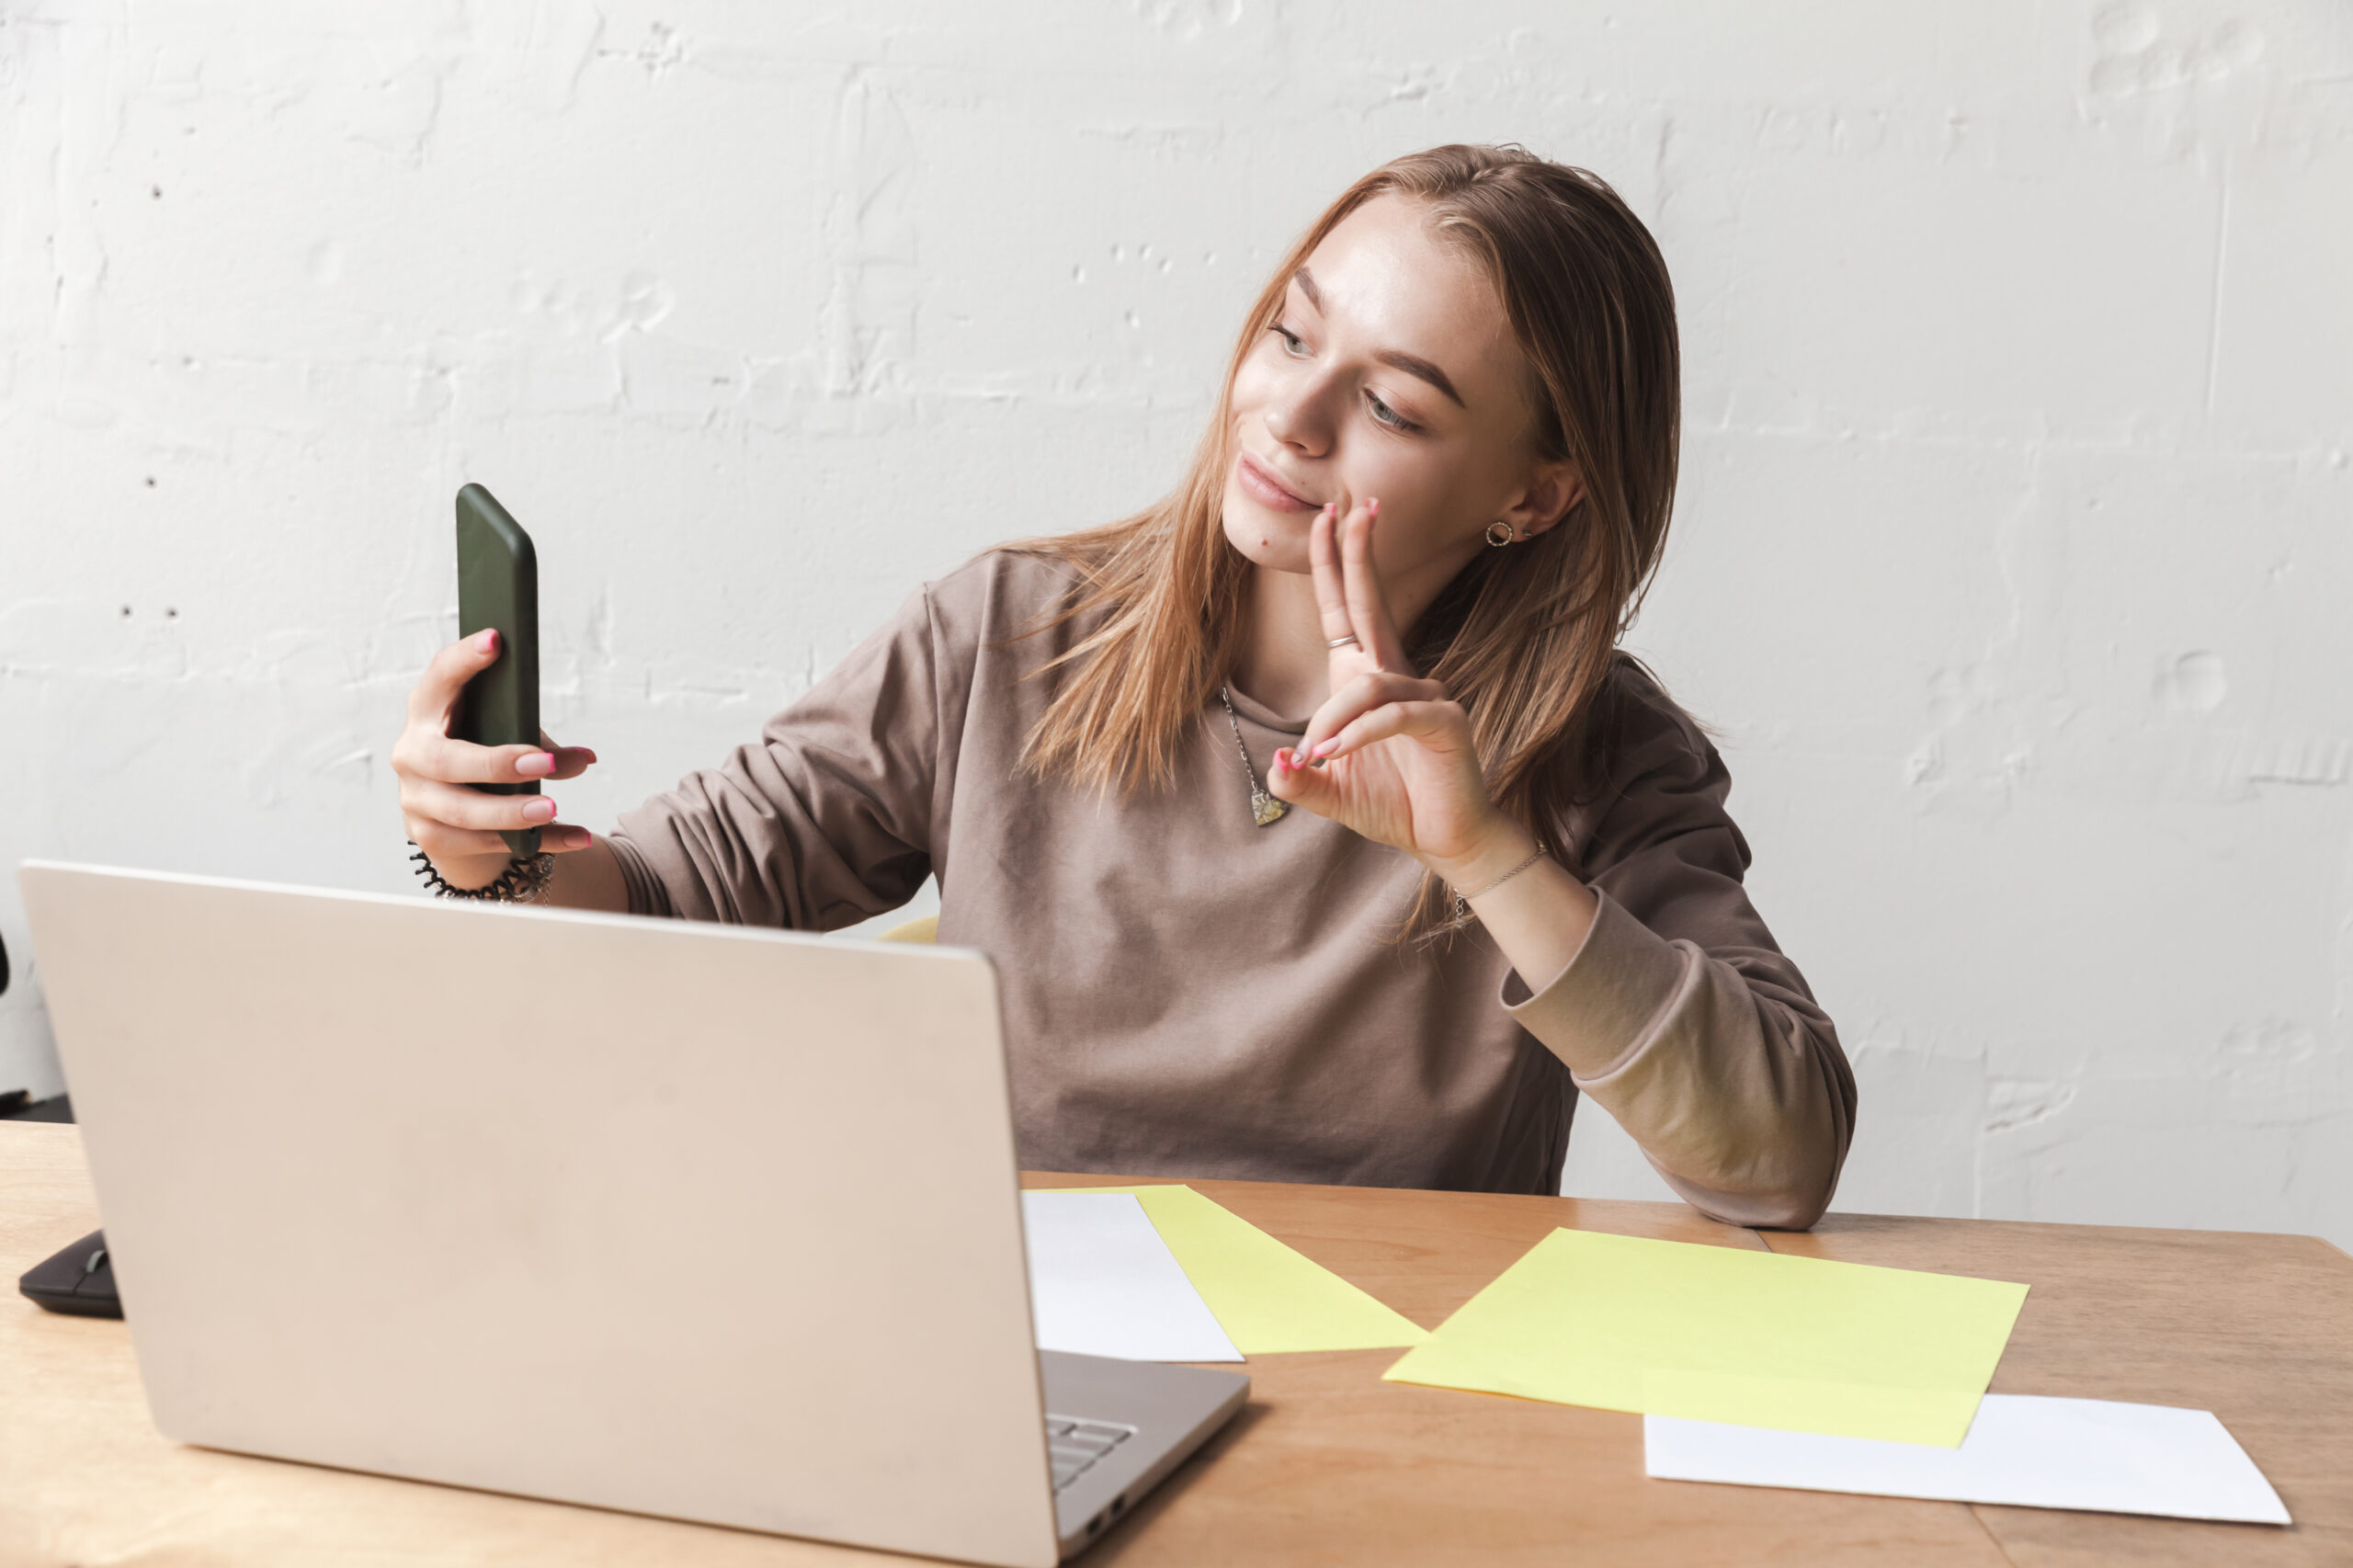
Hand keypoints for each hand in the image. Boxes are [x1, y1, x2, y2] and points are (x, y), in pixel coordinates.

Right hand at [392, 629, 598, 890]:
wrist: (451, 815)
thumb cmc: (481, 755)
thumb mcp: (508, 739)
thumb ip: (541, 746)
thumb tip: (584, 758)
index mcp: (427, 712)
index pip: (438, 679)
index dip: (463, 660)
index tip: (496, 639)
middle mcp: (412, 754)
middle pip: (444, 760)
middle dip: (494, 763)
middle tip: (543, 764)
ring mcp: (416, 799)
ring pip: (462, 812)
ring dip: (510, 812)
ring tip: (552, 809)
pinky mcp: (431, 837)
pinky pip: (485, 844)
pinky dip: (538, 842)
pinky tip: (577, 837)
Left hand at [1265, 499, 1531, 884]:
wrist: (1444, 841)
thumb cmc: (1394, 807)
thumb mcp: (1330, 793)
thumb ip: (1298, 779)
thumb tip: (1277, 764)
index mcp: (1369, 681)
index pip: (1347, 612)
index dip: (1336, 566)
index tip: (1331, 518)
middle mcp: (1399, 677)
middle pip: (1373, 605)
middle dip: (1359, 556)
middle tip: (1352, 509)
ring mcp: (1428, 694)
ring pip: (1366, 685)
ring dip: (1331, 719)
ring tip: (1315, 756)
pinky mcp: (1445, 721)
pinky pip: (1392, 714)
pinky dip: (1356, 734)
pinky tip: (1334, 754)